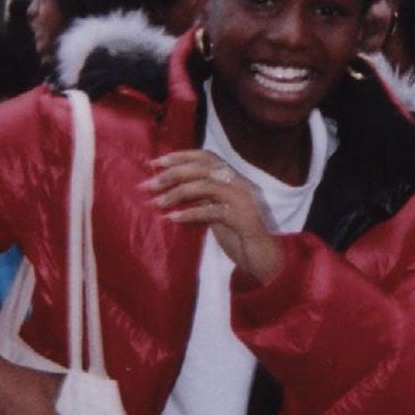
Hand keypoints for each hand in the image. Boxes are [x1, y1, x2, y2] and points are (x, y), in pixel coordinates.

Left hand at [144, 151, 283, 283]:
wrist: (265, 258)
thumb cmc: (238, 235)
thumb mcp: (217, 210)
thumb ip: (201, 196)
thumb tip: (170, 186)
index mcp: (234, 178)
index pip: (206, 156)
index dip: (180, 156)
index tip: (155, 162)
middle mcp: (240, 184)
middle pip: (203, 168)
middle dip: (173, 174)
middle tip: (149, 185)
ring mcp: (243, 200)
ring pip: (206, 186)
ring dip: (177, 193)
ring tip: (157, 203)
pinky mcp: (243, 219)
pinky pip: (212, 211)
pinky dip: (190, 213)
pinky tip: (173, 218)